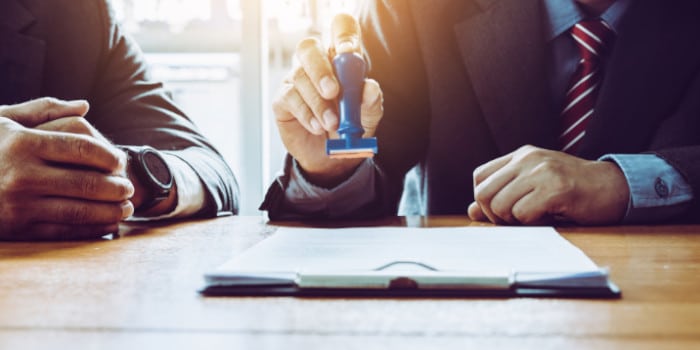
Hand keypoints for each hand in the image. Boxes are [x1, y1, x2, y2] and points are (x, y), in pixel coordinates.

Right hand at [0, 100, 133, 240]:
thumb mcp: (1, 120)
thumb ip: (43, 110)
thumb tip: (84, 105)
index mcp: (23, 143)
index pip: (83, 147)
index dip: (109, 155)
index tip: (120, 160)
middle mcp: (22, 174)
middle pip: (87, 182)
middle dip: (116, 186)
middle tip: (129, 187)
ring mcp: (19, 204)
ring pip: (79, 210)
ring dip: (110, 211)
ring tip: (125, 207)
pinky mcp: (17, 228)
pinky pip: (63, 231)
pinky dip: (90, 230)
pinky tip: (106, 225)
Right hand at [272, 13, 383, 186]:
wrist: (330, 160)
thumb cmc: (349, 130)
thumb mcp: (367, 119)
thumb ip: (371, 102)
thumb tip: (370, 87)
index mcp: (340, 60)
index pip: (339, 30)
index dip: (343, 35)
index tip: (350, 52)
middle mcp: (316, 65)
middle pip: (309, 47)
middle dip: (321, 69)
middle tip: (334, 92)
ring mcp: (296, 80)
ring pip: (300, 76)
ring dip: (318, 102)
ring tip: (332, 124)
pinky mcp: (283, 99)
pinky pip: (290, 97)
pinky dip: (306, 113)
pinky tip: (317, 126)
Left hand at [467, 145, 629, 224]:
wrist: (614, 188)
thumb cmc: (573, 190)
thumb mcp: (534, 187)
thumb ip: (503, 195)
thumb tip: (472, 211)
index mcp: (521, 155)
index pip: (479, 177)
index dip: (483, 200)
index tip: (501, 211)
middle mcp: (528, 159)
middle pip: (483, 193)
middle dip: (494, 215)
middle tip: (515, 221)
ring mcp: (542, 172)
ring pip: (500, 205)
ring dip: (512, 221)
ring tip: (533, 218)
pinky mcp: (556, 189)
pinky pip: (522, 214)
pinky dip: (530, 224)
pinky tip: (547, 218)